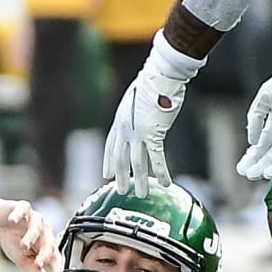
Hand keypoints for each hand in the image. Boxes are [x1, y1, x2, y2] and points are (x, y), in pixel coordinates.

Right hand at [0, 200, 63, 271]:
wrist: (0, 223)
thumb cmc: (14, 241)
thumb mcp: (24, 262)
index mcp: (47, 244)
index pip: (55, 256)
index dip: (56, 267)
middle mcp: (44, 230)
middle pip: (47, 241)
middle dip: (43, 254)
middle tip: (37, 265)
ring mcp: (34, 217)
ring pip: (36, 226)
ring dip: (30, 236)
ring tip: (23, 246)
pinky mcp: (22, 207)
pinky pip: (22, 209)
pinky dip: (17, 215)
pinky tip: (13, 220)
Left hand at [103, 60, 188, 197]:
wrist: (159, 77)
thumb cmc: (151, 84)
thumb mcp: (135, 101)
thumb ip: (134, 114)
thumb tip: (141, 117)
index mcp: (119, 121)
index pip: (110, 147)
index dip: (108, 162)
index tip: (106, 174)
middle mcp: (125, 130)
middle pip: (120, 159)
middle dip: (121, 177)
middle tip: (121, 191)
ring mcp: (138, 133)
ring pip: (137, 163)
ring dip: (140, 180)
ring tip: (142, 194)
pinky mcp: (153, 134)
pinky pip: (157, 158)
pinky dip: (161, 171)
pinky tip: (166, 182)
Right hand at [237, 51, 271, 180]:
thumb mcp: (265, 97)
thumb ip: (255, 118)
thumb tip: (252, 141)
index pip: (259, 149)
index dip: (250, 159)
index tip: (242, 169)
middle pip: (269, 157)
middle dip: (258, 166)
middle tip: (250, 174)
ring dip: (271, 167)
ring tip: (261, 174)